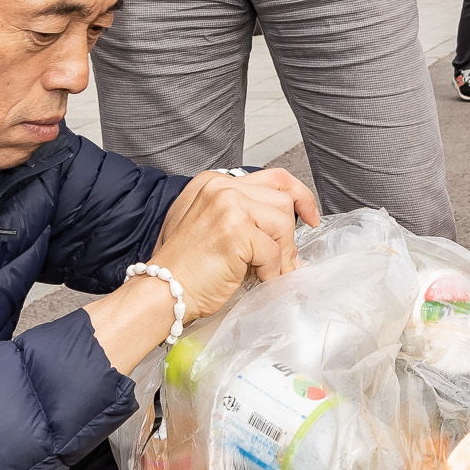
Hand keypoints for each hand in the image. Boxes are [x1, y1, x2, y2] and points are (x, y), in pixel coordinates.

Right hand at [86, 169, 320, 371]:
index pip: (273, 177)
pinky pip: (273, 251)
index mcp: (214, 181)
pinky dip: (272, 271)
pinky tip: (257, 280)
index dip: (298, 195)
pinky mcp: (235, 231)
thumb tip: (285, 231)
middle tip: (281, 260)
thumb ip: (242, 215)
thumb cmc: (182, 267)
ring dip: (281, 254)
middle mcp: (221, 187)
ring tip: (267, 272)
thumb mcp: (208, 225)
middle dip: (288, 235)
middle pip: (282, 200)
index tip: (309, 216)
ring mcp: (227, 206)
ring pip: (283, 223)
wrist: (160, 293)